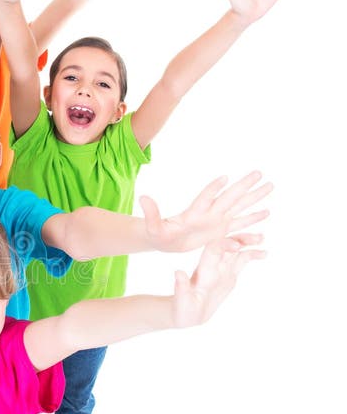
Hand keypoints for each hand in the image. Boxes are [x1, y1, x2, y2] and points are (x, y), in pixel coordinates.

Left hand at [141, 171, 271, 252]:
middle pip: (229, 197)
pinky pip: (240, 224)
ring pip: (239, 207)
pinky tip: (267, 212)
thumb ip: (152, 214)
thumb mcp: (154, 227)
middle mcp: (208, 213)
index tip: (223, 179)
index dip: (212, 189)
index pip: (204, 198)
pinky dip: (252, 219)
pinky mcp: (221, 230)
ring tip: (270, 186)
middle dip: (243, 186)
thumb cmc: (159, 234)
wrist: (165, 240)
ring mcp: (217, 220)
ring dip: (254, 197)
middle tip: (259, 173)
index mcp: (193, 213)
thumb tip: (142, 197)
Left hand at [172, 234, 264, 327]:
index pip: (213, 250)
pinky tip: (264, 253)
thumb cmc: (182, 308)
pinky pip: (241, 261)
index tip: (238, 246)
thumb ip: (181, 287)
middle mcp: (213, 265)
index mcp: (203, 269)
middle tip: (258, 238)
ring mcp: (222, 269)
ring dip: (248, 242)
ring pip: (236, 250)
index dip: (224, 245)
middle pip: (227, 245)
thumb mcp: (181, 301)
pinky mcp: (229, 276)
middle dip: (241, 239)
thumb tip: (178, 272)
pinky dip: (252, 255)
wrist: (187, 313)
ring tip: (262, 238)